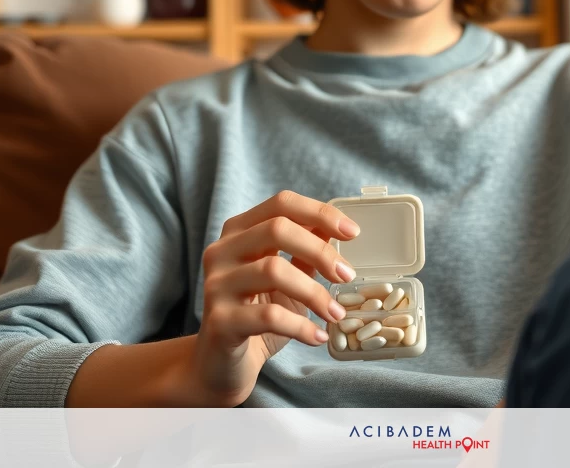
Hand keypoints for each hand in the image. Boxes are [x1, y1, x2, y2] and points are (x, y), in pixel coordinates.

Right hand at [177, 190, 360, 405]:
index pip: (281, 204)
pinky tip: (317, 336)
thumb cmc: (259, 314)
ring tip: (336, 313)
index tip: (353, 233)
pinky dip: (301, 326)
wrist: (222, 365)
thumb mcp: (287, 278)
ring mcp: (217, 285)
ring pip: (272, 270)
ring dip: (314, 292)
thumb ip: (305, 252)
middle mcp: (221, 251)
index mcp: (238, 232)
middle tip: (347, 276)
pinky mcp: (220, 321)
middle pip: (277, 229)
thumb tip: (338, 229)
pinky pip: (268, 316)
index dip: (319, 213)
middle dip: (320, 251)